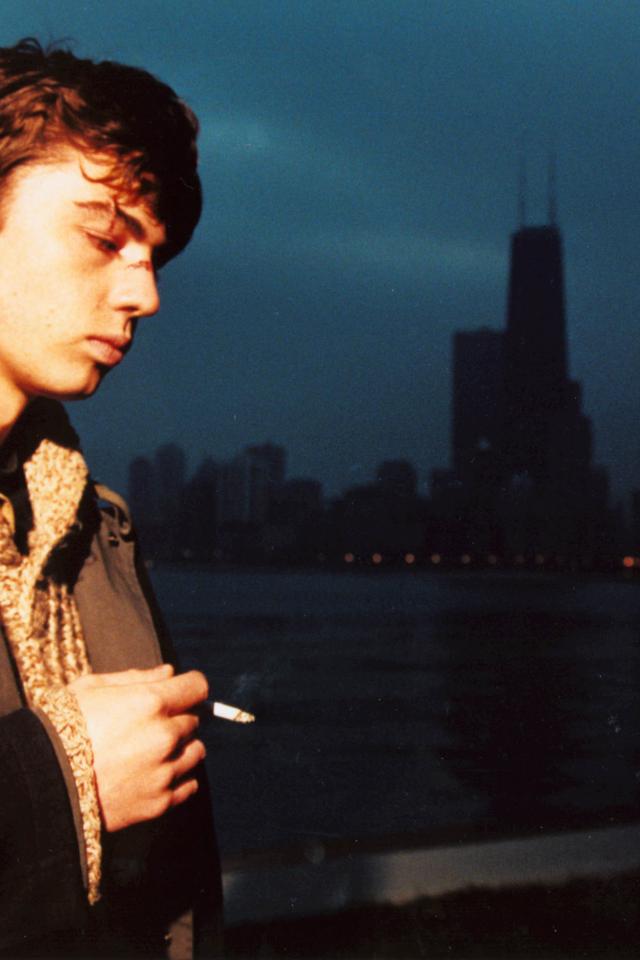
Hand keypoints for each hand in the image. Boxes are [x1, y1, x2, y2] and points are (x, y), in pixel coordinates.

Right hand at [70, 665, 207, 831]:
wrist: (41, 781)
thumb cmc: (62, 726)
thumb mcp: (93, 688)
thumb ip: (137, 678)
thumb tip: (169, 673)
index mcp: (151, 702)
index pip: (198, 686)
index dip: (188, 688)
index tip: (178, 694)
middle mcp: (164, 735)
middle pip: (194, 719)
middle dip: (177, 719)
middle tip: (148, 727)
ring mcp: (163, 771)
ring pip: (196, 751)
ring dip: (181, 749)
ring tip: (150, 752)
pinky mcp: (159, 802)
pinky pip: (189, 784)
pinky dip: (178, 778)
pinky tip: (154, 774)